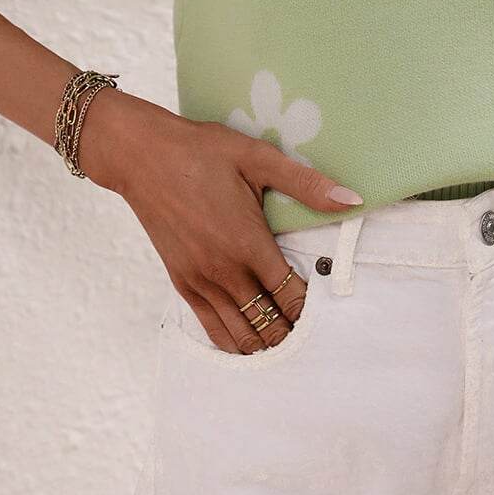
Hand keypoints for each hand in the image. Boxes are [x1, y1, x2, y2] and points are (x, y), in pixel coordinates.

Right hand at [78, 90, 363, 354]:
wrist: (141, 156)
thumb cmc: (201, 152)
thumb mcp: (257, 158)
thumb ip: (306, 184)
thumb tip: (353, 199)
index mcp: (248, 244)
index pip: (292, 297)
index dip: (313, 309)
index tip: (329, 305)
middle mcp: (224, 272)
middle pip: (270, 324)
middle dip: (294, 330)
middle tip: (314, 328)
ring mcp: (200, 282)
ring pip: (241, 336)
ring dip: (266, 341)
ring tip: (287, 337)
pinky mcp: (181, 283)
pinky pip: (212, 329)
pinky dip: (235, 341)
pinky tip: (251, 342)